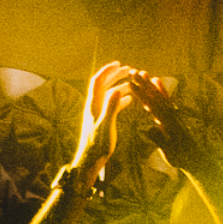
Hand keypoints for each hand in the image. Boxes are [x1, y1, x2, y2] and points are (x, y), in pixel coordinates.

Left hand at [70, 61, 134, 177]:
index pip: (98, 82)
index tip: (118, 64)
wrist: (90, 160)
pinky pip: (111, 105)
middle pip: (103, 85)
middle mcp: (93, 106)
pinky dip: (119, 99)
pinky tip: (129, 99)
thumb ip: (111, 108)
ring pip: (108, 94)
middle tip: (129, 70)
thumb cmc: (98, 146)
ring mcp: (97, 113)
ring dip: (119, 86)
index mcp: (93, 105)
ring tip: (132, 82)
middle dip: (115, 76)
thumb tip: (116, 90)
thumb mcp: (106, 126)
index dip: (107, 71)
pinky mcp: (101, 120)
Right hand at [128, 70, 218, 174]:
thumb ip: (159, 140)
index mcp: (168, 123)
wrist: (198, 160)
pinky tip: (157, 82)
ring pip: (161, 96)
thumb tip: (147, 128)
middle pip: (156, 97)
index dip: (141, 94)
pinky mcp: (174, 116)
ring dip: (151, 84)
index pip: (152, 105)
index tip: (130, 83)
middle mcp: (172, 116)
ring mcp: (174, 115)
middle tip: (133, 71)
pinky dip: (162, 90)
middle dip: (145, 84)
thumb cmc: (181, 158)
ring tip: (143, 72)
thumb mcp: (169, 152)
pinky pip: (167, 100)